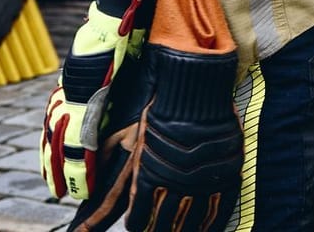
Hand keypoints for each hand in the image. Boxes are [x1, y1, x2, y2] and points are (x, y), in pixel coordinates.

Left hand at [124, 48, 242, 231]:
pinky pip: (217, 212)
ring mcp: (201, 182)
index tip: (129, 229)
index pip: (137, 214)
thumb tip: (90, 180)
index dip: (133, 225)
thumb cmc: (160, 112)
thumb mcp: (126, 135)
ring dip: (181, 230)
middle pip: (162, 223)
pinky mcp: (224, 177)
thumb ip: (109, 160)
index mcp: (148, 175)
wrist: (197, 94)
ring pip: (189, 222)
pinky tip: (202, 229)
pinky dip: (209, 225)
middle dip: (157, 231)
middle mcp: (173, 183)